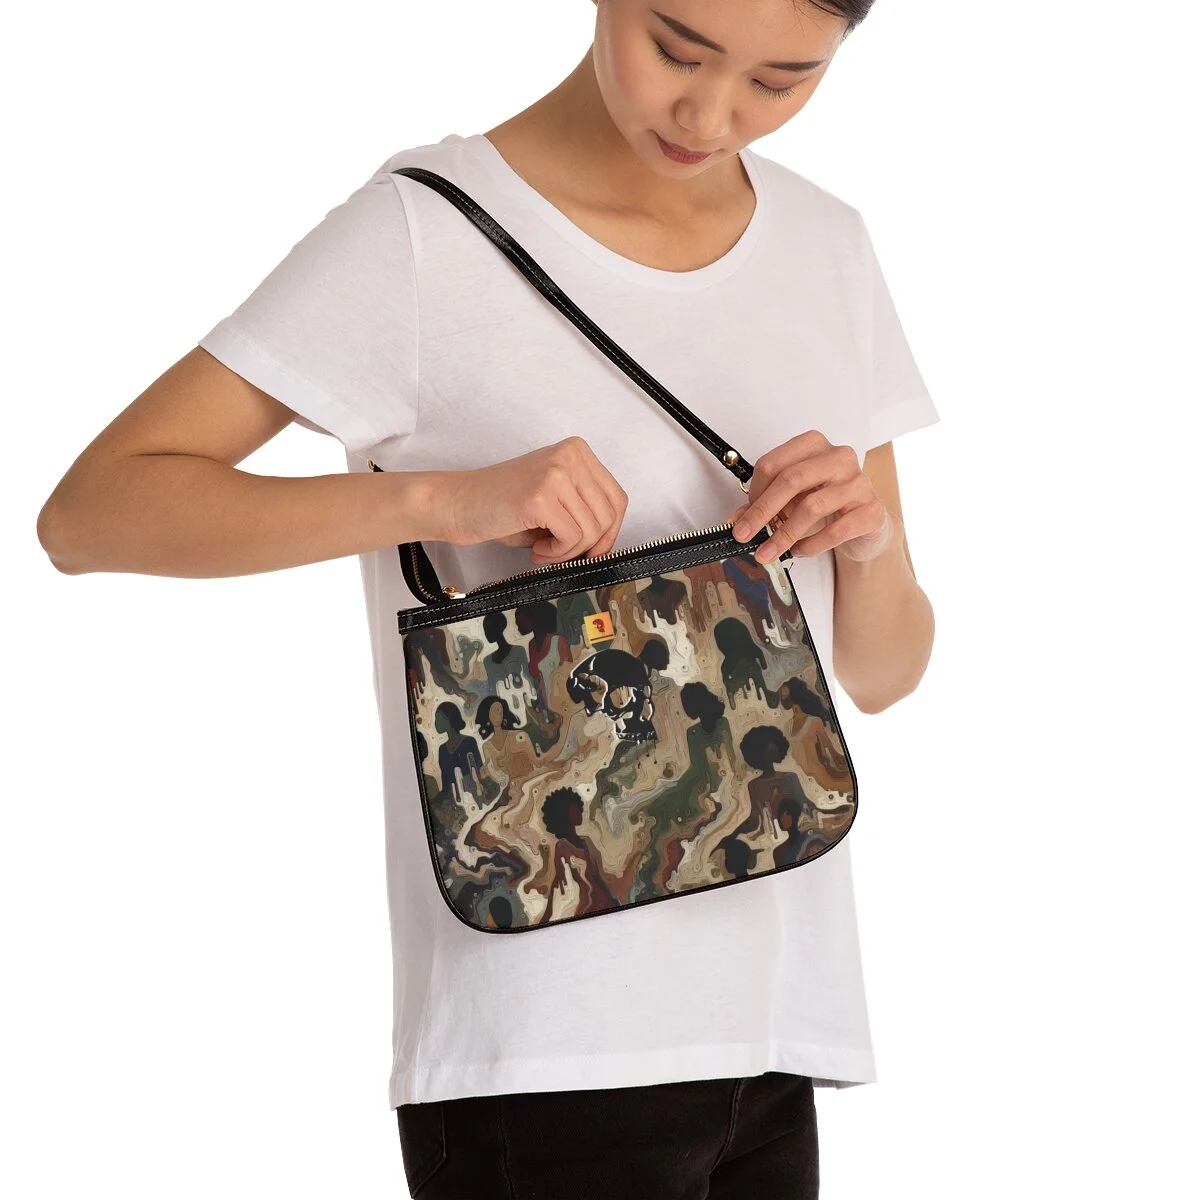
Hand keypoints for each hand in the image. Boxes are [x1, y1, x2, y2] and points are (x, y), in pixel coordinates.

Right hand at [440, 436, 628, 564]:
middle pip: (608, 516)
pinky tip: (536, 549)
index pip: (617, 499)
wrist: (459, 503)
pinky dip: (557, 553)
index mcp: (577, 451)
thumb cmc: (503, 505)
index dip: (609, 533)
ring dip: (568, 552)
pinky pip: (571, 538)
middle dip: (589, 546)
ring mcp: (556, 473)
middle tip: (562, 554)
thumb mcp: (556, 499)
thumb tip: (608, 543)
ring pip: (591, 530)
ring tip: (544, 550)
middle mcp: (570, 456)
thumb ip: (584, 511)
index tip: (591, 549)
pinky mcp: (541, 496)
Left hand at [728, 431, 894, 563]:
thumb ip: (765, 505)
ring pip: (811, 506)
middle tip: (745, 535)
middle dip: (762, 512)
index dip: (754, 493)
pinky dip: (811, 544)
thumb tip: (736, 522)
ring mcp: (858, 482)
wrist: (867, 524)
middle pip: (790, 480)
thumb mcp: (793, 499)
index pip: (773, 463)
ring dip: (784, 534)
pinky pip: (835, 530)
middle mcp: (838, 457)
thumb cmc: (828, 504)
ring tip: (770, 551)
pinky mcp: (871, 510)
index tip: (743, 517)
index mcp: (814, 445)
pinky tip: (799, 551)